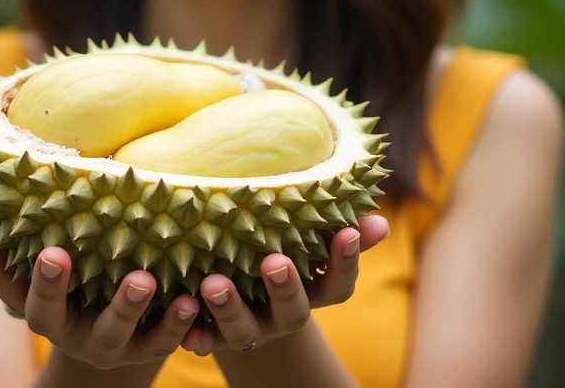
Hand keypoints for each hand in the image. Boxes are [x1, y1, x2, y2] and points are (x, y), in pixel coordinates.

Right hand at [0, 231, 202, 369]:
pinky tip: (193, 299)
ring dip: (142, 311)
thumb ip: (1, 263)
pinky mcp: (154, 348)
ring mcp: (121, 348)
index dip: (42, 282)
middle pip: (93, 327)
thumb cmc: (66, 289)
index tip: (52, 252)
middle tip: (110, 269)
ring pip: (132, 337)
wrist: (110, 335)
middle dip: (100, 301)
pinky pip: (170, 341)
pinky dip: (182, 323)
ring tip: (150, 281)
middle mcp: (83, 339)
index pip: (37, 305)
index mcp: (51, 319)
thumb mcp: (31, 280)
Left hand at [180, 214, 389, 354]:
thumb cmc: (279, 252)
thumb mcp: (306, 243)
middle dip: (285, 289)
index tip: (348, 232)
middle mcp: (282, 317)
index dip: (345, 263)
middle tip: (274, 261)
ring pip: (243, 331)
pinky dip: (194, 336)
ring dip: (229, 309)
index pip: (338, 286)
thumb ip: (338, 230)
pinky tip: (184, 324)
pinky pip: (203, 341)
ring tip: (213, 283)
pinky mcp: (212, 336)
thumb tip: (380, 222)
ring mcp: (249, 329)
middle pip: (292, 313)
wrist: (239, 296)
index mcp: (310, 293)